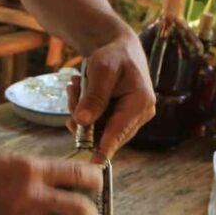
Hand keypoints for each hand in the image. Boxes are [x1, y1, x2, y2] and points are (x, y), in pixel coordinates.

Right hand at [0, 152, 101, 214]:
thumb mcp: (19, 161)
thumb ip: (47, 174)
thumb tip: (78, 186)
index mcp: (34, 167)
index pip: (81, 174)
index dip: (96, 182)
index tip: (97, 184)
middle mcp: (32, 193)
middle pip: (82, 209)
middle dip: (92, 213)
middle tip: (89, 212)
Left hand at [67, 30, 155, 158]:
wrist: (120, 49)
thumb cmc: (114, 55)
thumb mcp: (101, 70)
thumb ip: (93, 97)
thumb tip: (83, 122)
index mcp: (141, 102)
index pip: (119, 131)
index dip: (104, 148)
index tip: (94, 165)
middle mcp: (141, 114)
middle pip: (106, 132)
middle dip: (83, 117)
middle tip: (74, 91)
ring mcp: (132, 119)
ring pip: (98, 130)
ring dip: (81, 111)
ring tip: (78, 86)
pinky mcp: (122, 119)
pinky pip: (98, 125)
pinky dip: (85, 111)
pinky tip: (81, 92)